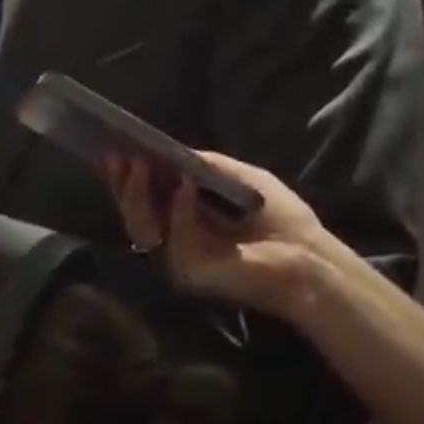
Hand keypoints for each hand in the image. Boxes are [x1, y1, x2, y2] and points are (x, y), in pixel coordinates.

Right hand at [101, 150, 327, 313]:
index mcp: (183, 223)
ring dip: (138, 193)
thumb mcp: (241, 178)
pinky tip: (185, 185)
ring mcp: (178, 259)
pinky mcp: (189, 272)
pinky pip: (175, 237)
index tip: (114, 151)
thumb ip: (206, 165)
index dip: (127, 177)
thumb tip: (169, 151)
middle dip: (124, 184)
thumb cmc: (281, 220)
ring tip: (142, 164)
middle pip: (134, 213)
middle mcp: (174, 242)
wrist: (309, 260)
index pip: (144, 200)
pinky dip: (179, 209)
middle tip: (118, 155)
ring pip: (142, 226)